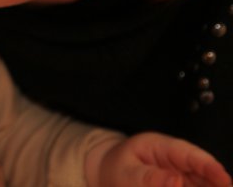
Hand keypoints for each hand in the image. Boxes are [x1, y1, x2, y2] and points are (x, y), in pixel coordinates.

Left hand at [88, 132, 231, 186]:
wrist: (108, 173)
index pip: (189, 154)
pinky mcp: (180, 184)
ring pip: (201, 182)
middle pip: (202, 171)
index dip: (210, 167)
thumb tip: (176, 181)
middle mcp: (175, 159)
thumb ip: (150, 179)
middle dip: (215, 183)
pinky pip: (193, 186)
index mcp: (160, 147)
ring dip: (207, 186)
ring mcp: (180, 173)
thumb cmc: (116, 169)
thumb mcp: (126, 174)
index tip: (225, 180)